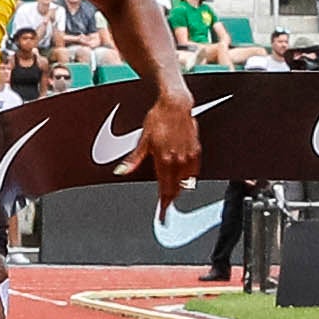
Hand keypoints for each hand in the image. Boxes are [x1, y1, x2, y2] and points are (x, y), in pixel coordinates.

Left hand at [127, 87, 200, 203]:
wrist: (175, 105)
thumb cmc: (158, 118)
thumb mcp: (142, 140)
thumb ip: (133, 160)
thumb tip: (121, 171)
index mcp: (164, 160)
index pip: (165, 189)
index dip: (163, 204)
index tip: (162, 214)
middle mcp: (178, 160)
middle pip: (176, 188)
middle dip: (170, 199)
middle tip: (166, 207)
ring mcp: (189, 156)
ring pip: (186, 182)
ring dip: (180, 190)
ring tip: (173, 195)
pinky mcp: (196, 150)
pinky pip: (194, 171)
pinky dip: (190, 179)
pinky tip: (186, 180)